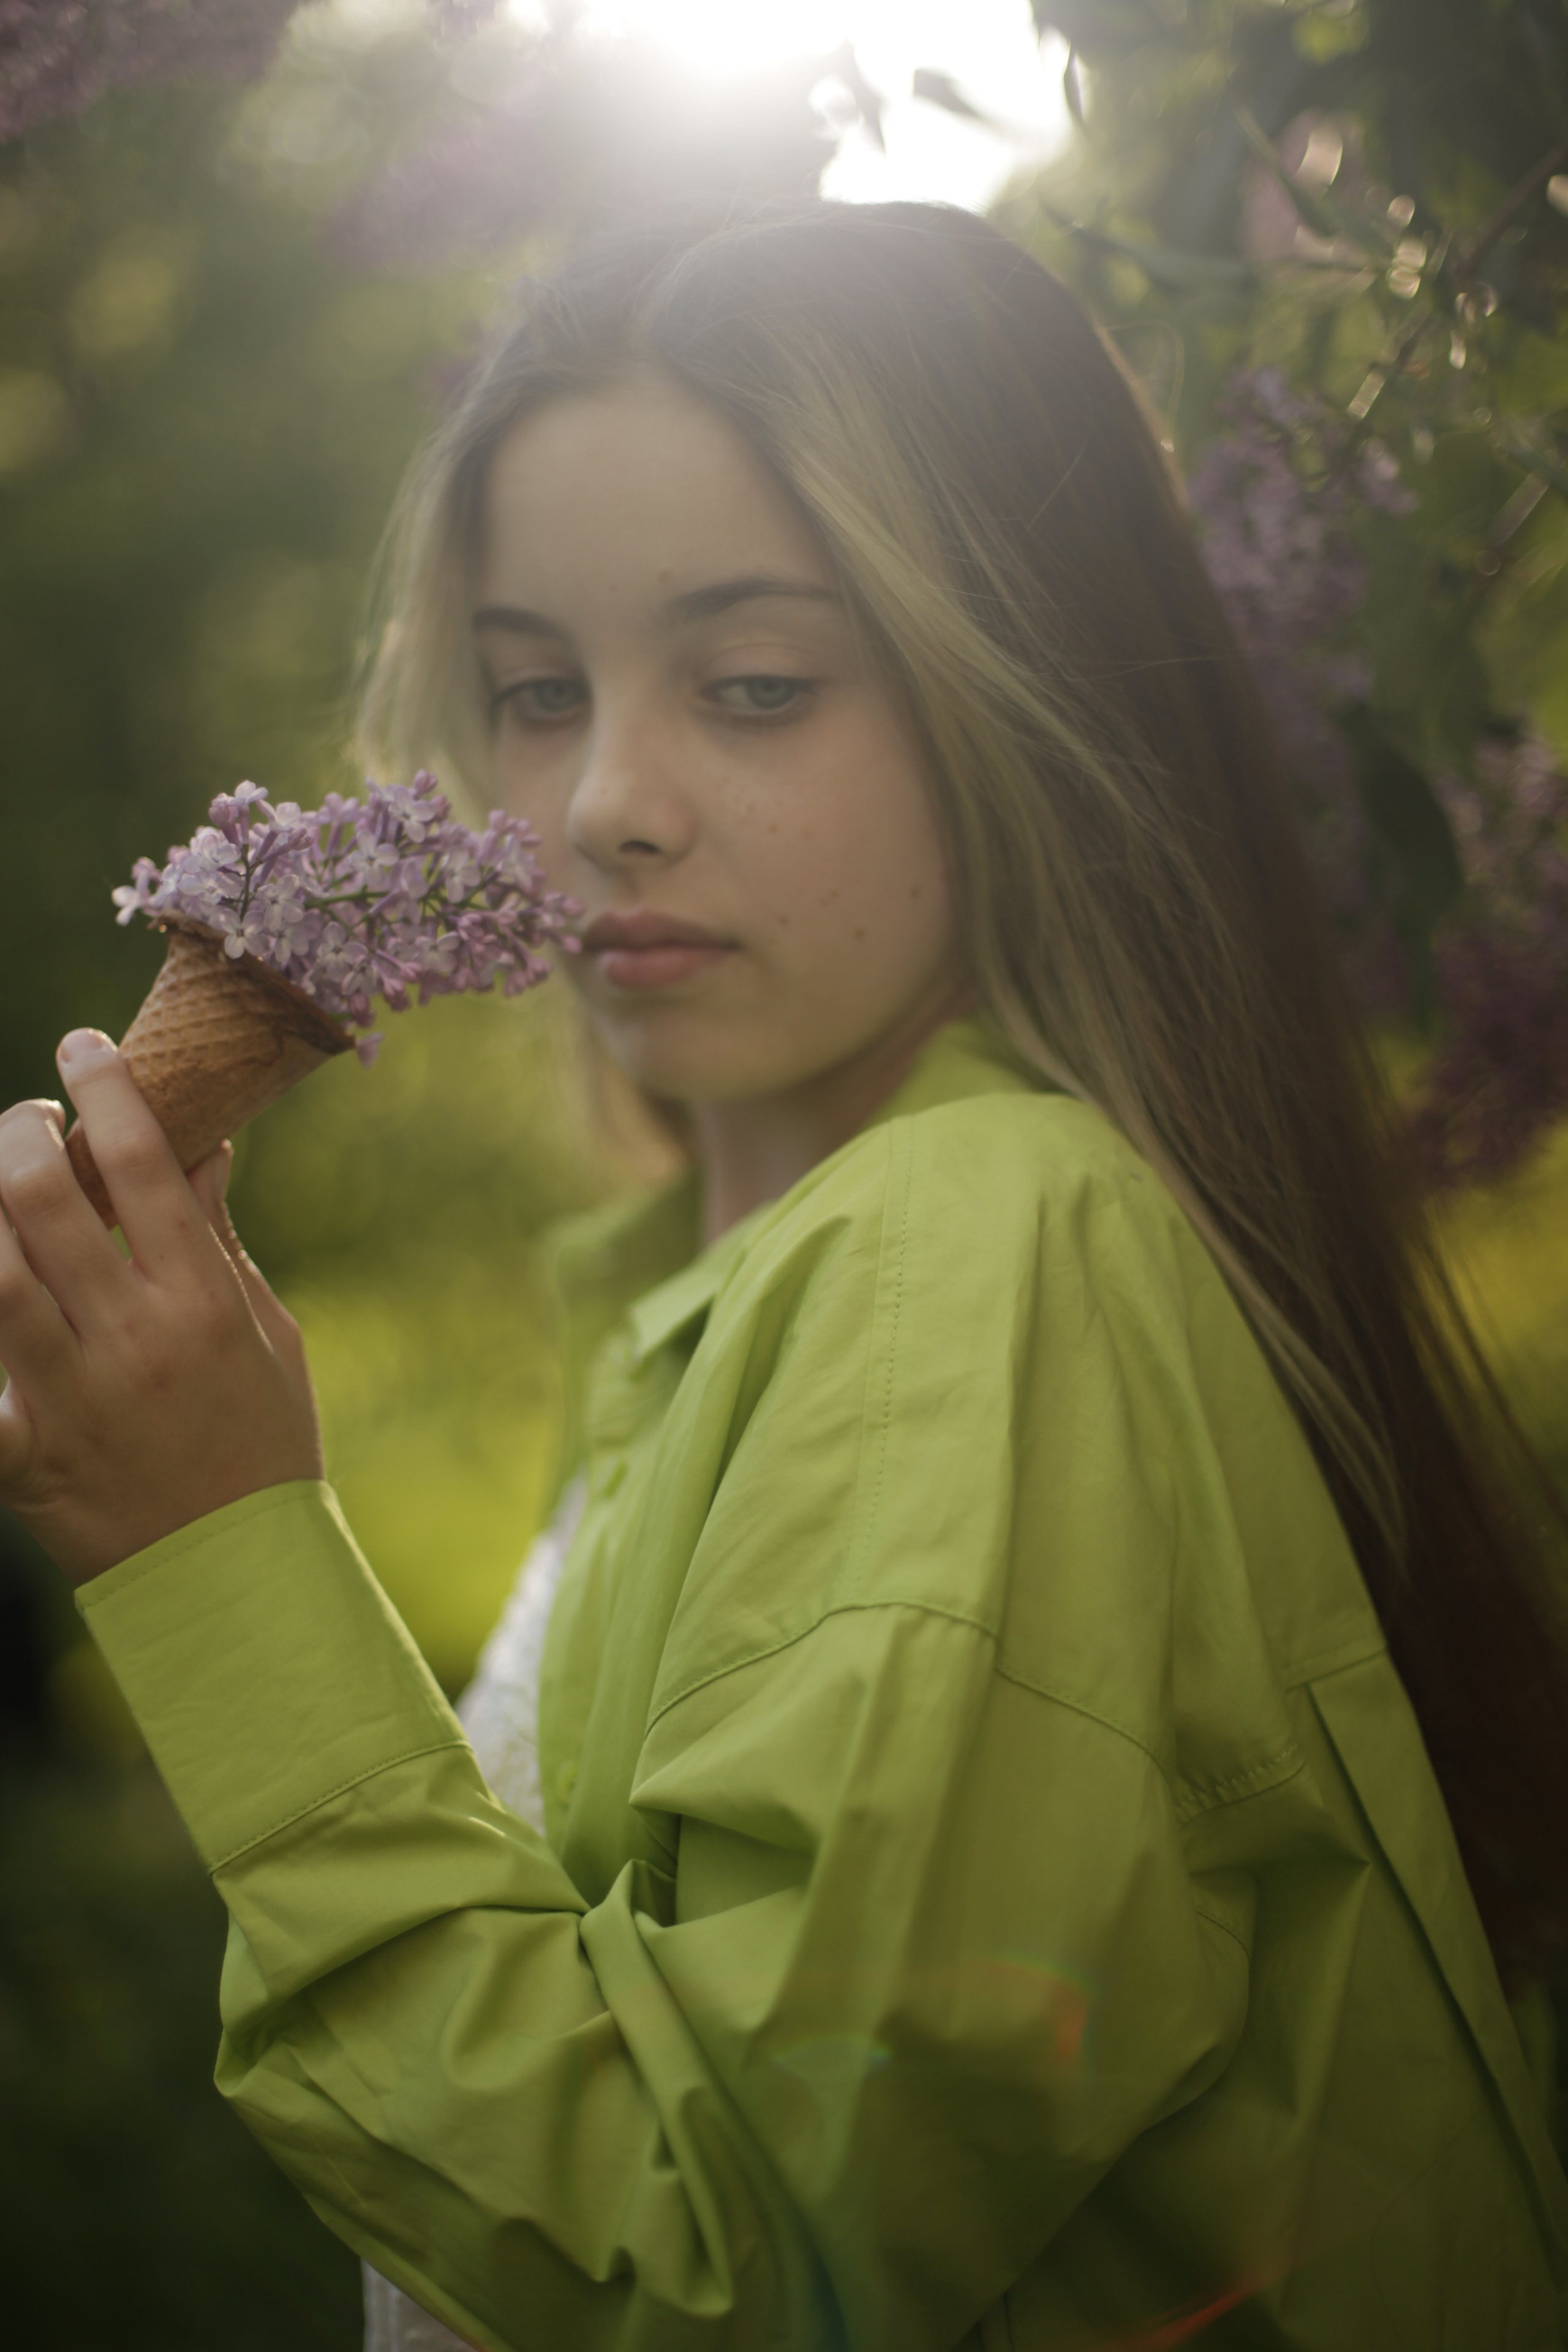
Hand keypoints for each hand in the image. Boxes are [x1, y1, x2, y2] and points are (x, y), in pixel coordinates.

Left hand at [0, 1029, 322, 1585]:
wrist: (232, 1577)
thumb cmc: (261, 1444)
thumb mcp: (264, 1333)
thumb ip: (217, 1239)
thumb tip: (199, 1145)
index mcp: (202, 1303)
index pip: (141, 1162)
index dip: (103, 1087)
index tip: (80, 1046)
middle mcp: (132, 1340)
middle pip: (41, 1198)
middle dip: (17, 1134)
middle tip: (23, 1122)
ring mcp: (69, 1398)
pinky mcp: (19, 1455)